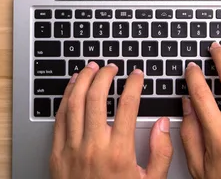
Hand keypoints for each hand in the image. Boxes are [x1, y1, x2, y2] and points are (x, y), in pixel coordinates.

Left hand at [50, 62, 173, 178]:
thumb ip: (161, 153)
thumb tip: (163, 125)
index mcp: (119, 152)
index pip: (127, 104)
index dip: (134, 84)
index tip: (137, 75)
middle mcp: (93, 147)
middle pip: (96, 97)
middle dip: (105, 75)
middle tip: (112, 67)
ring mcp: (72, 149)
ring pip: (74, 103)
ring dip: (82, 80)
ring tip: (91, 69)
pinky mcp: (57, 154)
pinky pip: (59, 118)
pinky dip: (65, 98)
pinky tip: (72, 88)